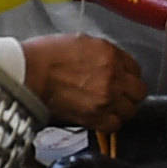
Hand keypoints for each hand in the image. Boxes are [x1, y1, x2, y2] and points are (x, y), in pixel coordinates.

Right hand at [19, 34, 147, 137]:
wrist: (28, 73)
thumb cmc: (44, 56)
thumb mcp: (80, 42)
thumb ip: (102, 55)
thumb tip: (110, 64)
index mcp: (110, 54)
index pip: (135, 69)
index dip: (129, 76)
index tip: (123, 80)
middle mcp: (113, 75)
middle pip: (138, 91)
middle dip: (130, 94)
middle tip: (120, 95)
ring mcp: (106, 97)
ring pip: (130, 110)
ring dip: (121, 110)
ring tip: (109, 108)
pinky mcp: (95, 116)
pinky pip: (114, 125)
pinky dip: (109, 123)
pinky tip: (100, 117)